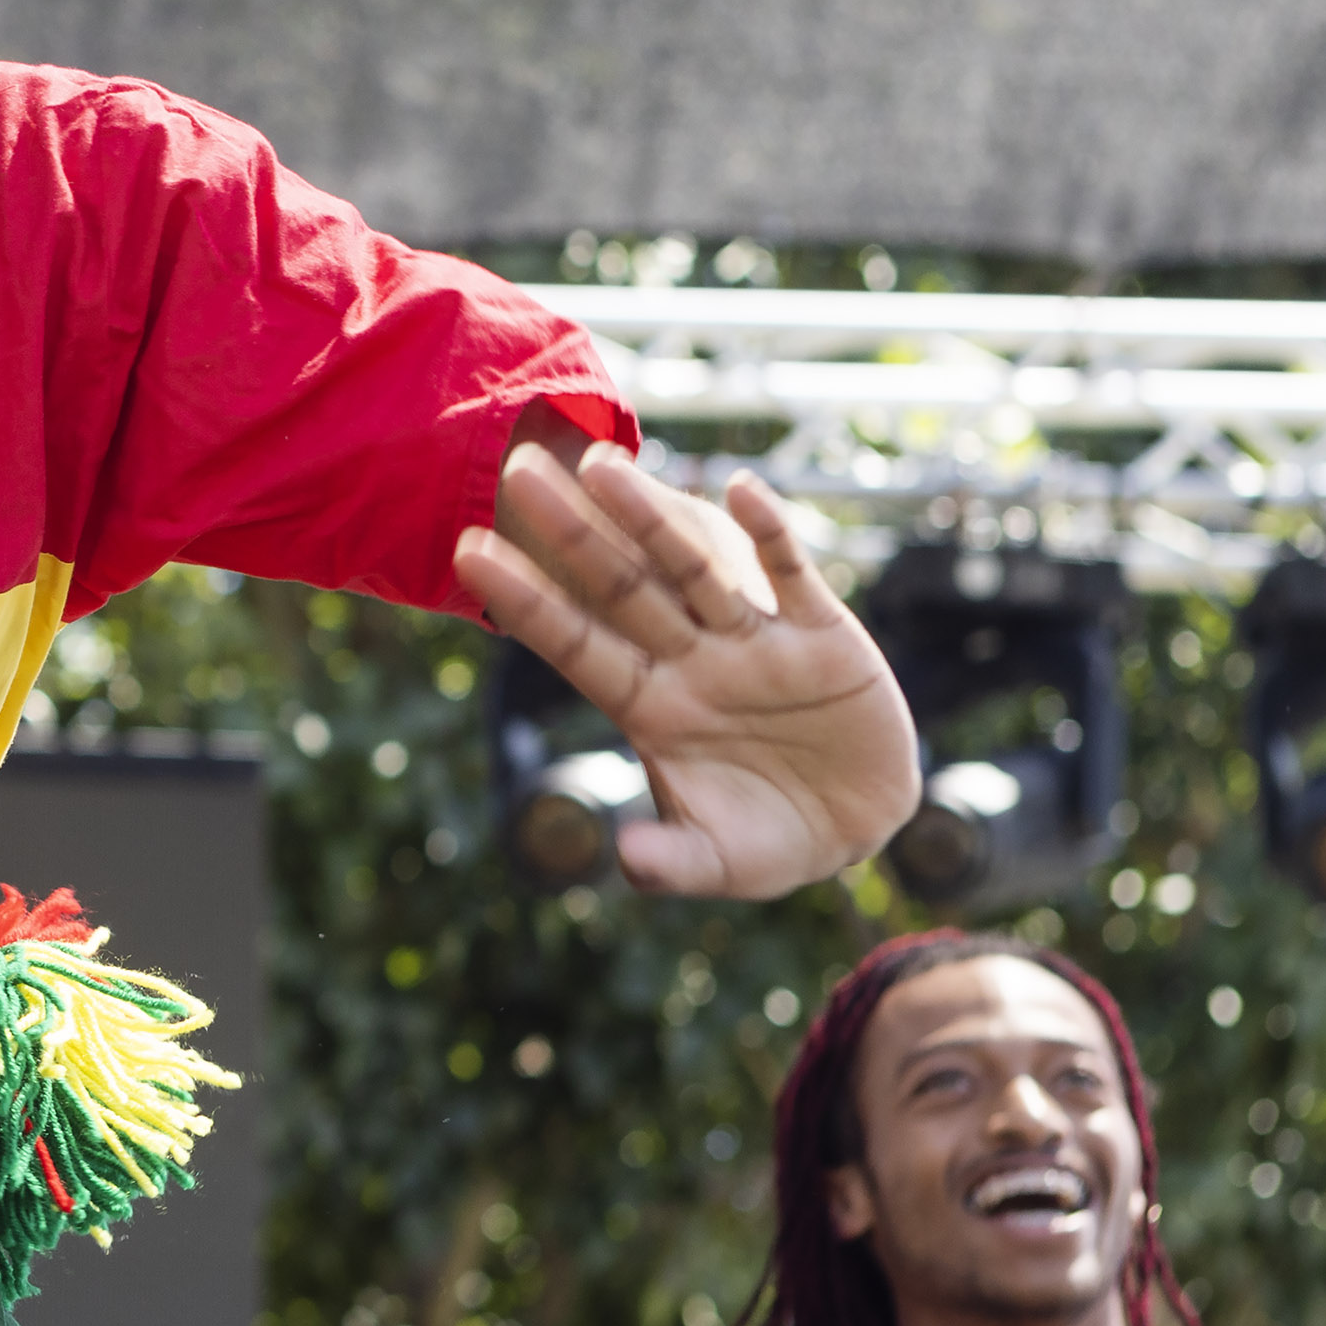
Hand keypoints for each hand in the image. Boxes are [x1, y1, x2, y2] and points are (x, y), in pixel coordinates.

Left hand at [455, 442, 916, 897]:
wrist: (857, 826)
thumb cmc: (770, 840)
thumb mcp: (721, 862)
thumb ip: (672, 861)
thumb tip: (624, 857)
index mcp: (652, 707)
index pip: (575, 645)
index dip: (526, 602)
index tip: (467, 553)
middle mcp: (692, 662)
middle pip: (620, 588)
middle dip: (571, 534)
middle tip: (516, 469)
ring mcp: (754, 643)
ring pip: (692, 568)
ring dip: (650, 518)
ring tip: (601, 463)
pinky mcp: (824, 636)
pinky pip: (791, 575)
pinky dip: (771, 534)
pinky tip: (742, 489)